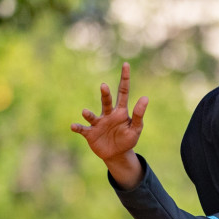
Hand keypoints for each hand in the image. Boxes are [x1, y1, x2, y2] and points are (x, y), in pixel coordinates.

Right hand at [71, 62, 147, 188]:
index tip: (126, 64)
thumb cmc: (127, 139)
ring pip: (92, 115)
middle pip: (106, 101)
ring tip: (85, 112)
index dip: (125, 78)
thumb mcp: (136, 128)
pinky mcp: (90, 133)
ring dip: (88, 114)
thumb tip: (145, 98)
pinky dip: (77, 127)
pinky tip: (73, 126)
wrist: (117, 154)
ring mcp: (98, 123)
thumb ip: (139, 115)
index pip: (123, 92)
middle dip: (105, 94)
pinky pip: (82, 129)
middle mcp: (108, 114)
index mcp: (120, 112)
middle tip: (104, 86)